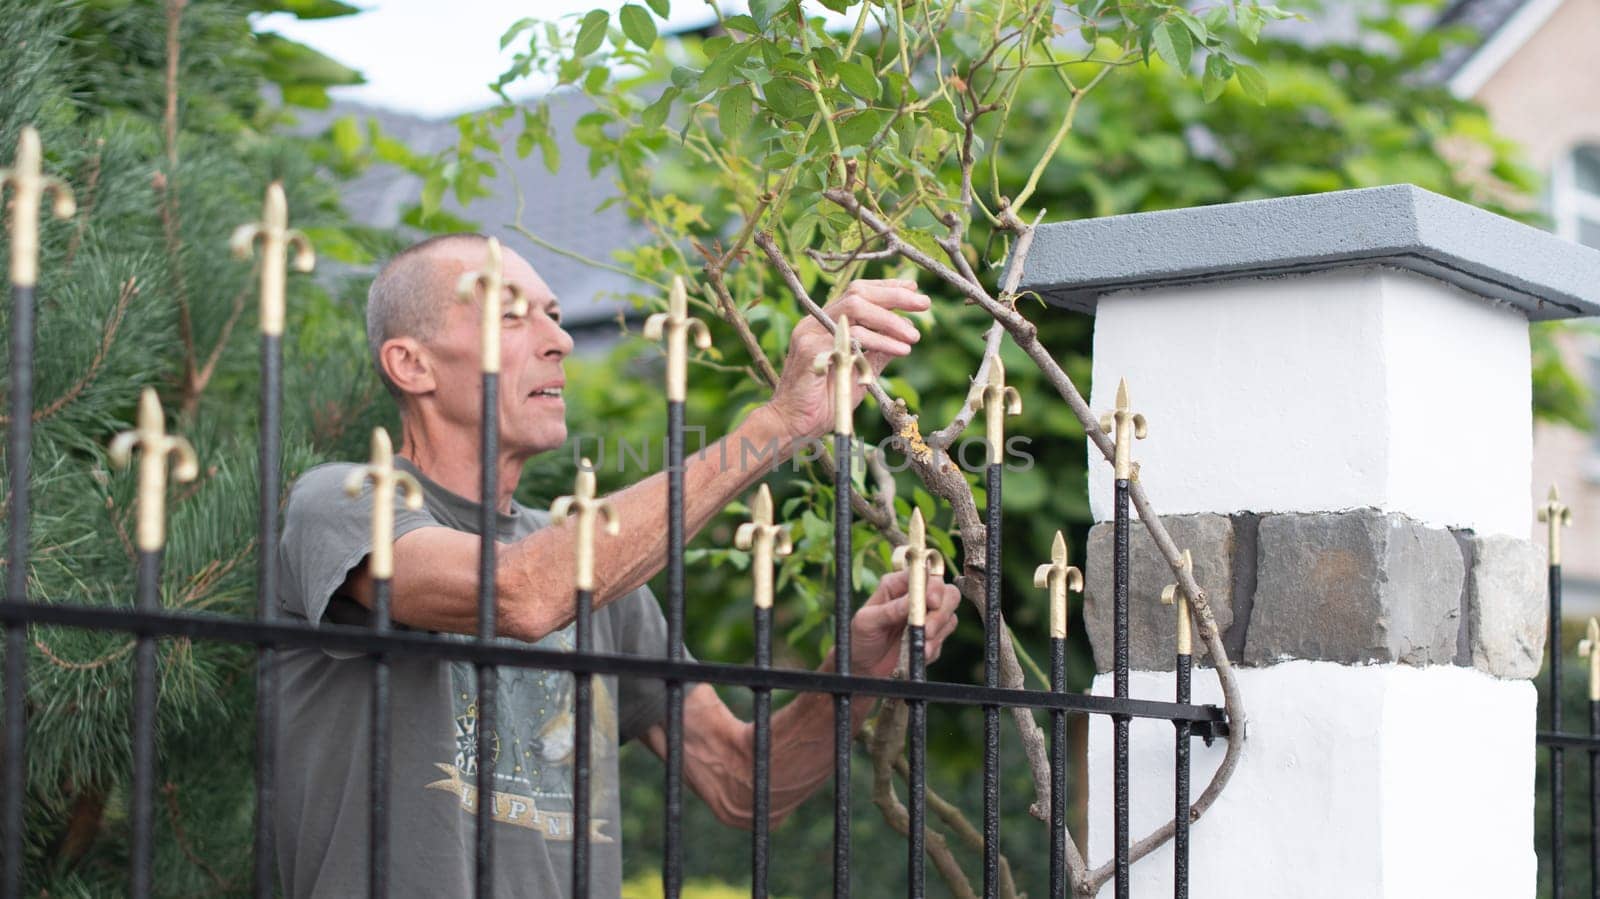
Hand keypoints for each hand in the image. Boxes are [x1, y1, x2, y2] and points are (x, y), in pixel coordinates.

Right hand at [764, 278, 929, 444]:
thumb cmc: (826, 403)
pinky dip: (880, 342)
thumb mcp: (860, 372)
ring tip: (914, 336)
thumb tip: (906, 332)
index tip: (915, 289)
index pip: (857, 293)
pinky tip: (901, 350)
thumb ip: (878, 351)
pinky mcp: (811, 351)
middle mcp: (815, 323)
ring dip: (891, 320)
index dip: (887, 287)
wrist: (794, 426)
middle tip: (925, 304)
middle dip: (895, 296)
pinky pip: (852, 338)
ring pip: (856, 309)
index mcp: (825, 324)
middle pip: (857, 293)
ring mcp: (811, 334)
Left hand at [848, 568, 960, 678]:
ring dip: (938, 629)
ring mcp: (927, 614)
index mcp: (896, 584)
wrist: (866, 667)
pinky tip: (920, 651)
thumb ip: (889, 610)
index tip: (931, 601)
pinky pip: (945, 634)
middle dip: (941, 610)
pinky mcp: (934, 633)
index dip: (932, 584)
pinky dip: (936, 644)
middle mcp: (915, 595)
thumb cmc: (862, 638)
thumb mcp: (866, 622)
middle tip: (927, 629)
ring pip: (950, 612)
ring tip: (921, 644)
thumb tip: (911, 601)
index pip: (923, 573)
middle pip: (945, 590)